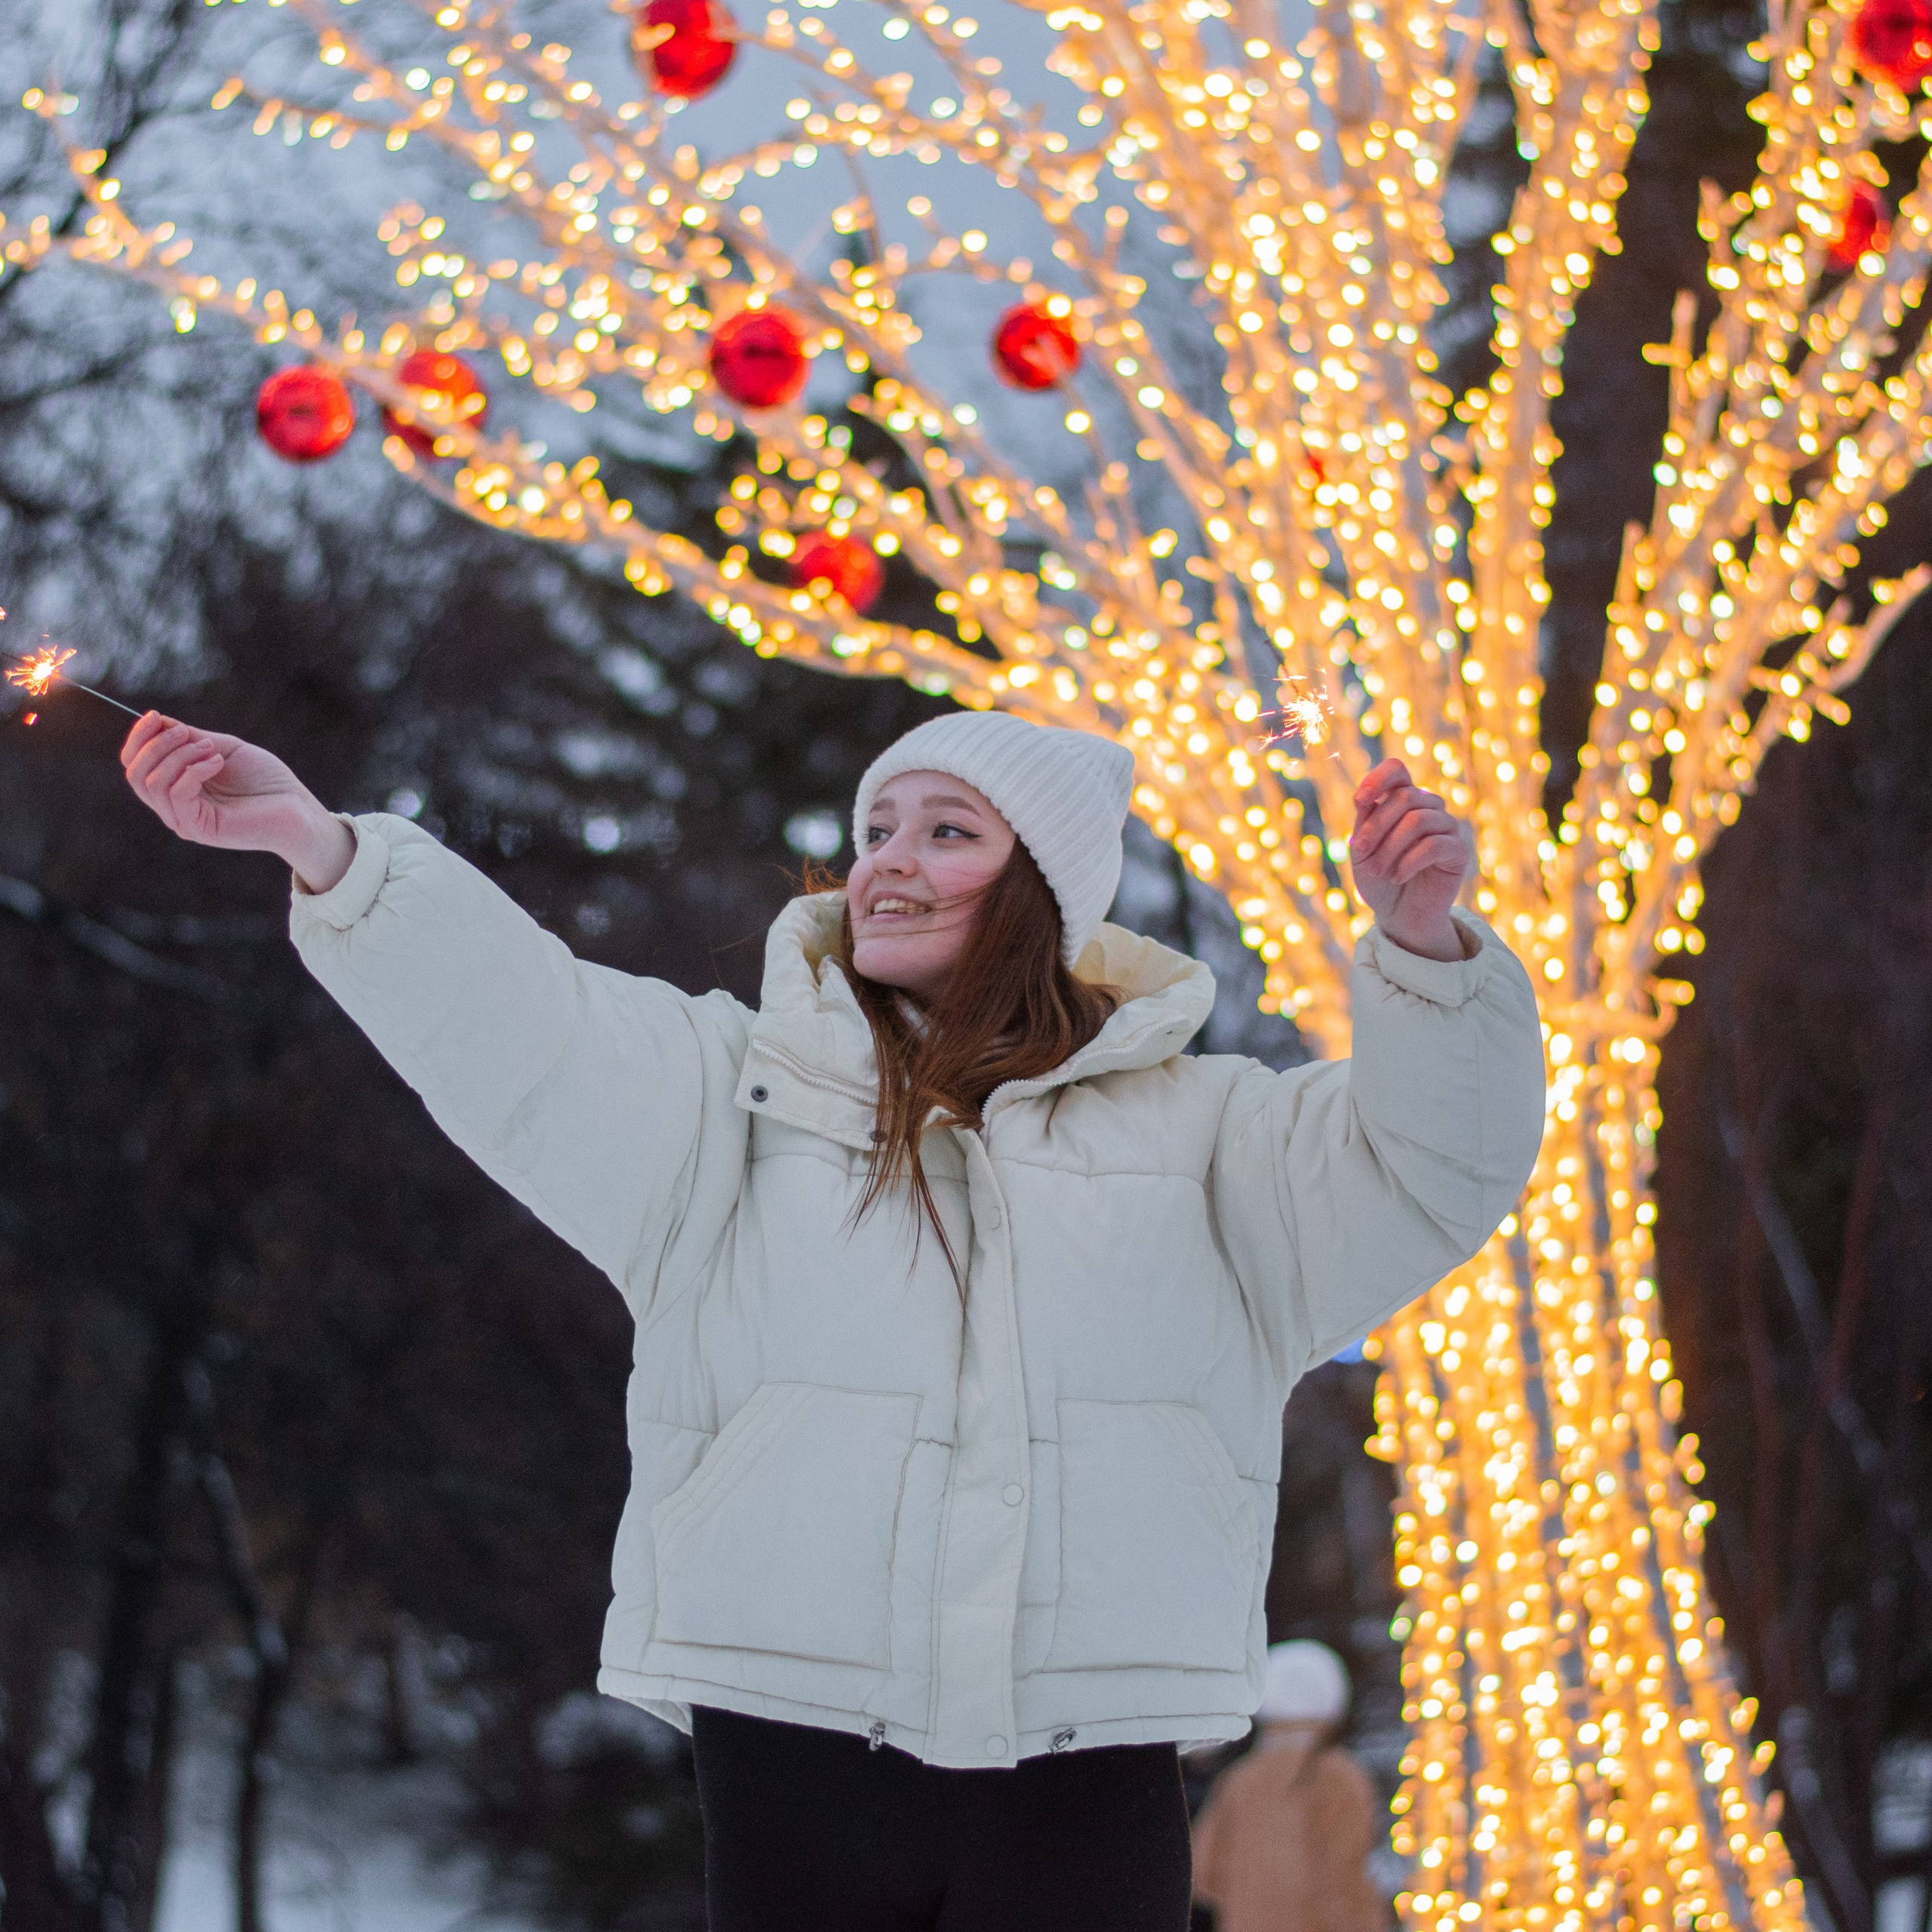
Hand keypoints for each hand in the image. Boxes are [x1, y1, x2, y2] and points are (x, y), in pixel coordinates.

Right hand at [121, 713, 354, 892]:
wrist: (298, 808)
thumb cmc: (266, 779)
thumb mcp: (222, 748)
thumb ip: (188, 738)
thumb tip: (155, 720)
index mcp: (176, 786)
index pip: (135, 764)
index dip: (138, 738)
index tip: (154, 715)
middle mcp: (174, 806)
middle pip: (135, 774)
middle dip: (154, 744)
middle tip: (185, 731)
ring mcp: (184, 820)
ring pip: (152, 783)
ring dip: (177, 755)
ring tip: (211, 748)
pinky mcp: (198, 828)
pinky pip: (176, 794)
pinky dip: (193, 770)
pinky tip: (217, 762)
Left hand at [1347, 759, 1472, 962]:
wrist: (1398, 915)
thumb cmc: (1378, 878)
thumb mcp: (1362, 849)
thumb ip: (1365, 821)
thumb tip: (1367, 799)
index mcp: (1402, 799)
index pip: (1397, 769)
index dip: (1378, 778)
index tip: (1359, 802)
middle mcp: (1428, 807)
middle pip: (1403, 797)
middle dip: (1375, 827)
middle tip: (1359, 853)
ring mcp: (1447, 827)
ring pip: (1417, 820)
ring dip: (1389, 848)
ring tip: (1378, 871)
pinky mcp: (1459, 851)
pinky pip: (1435, 845)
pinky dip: (1409, 861)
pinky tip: (1397, 876)